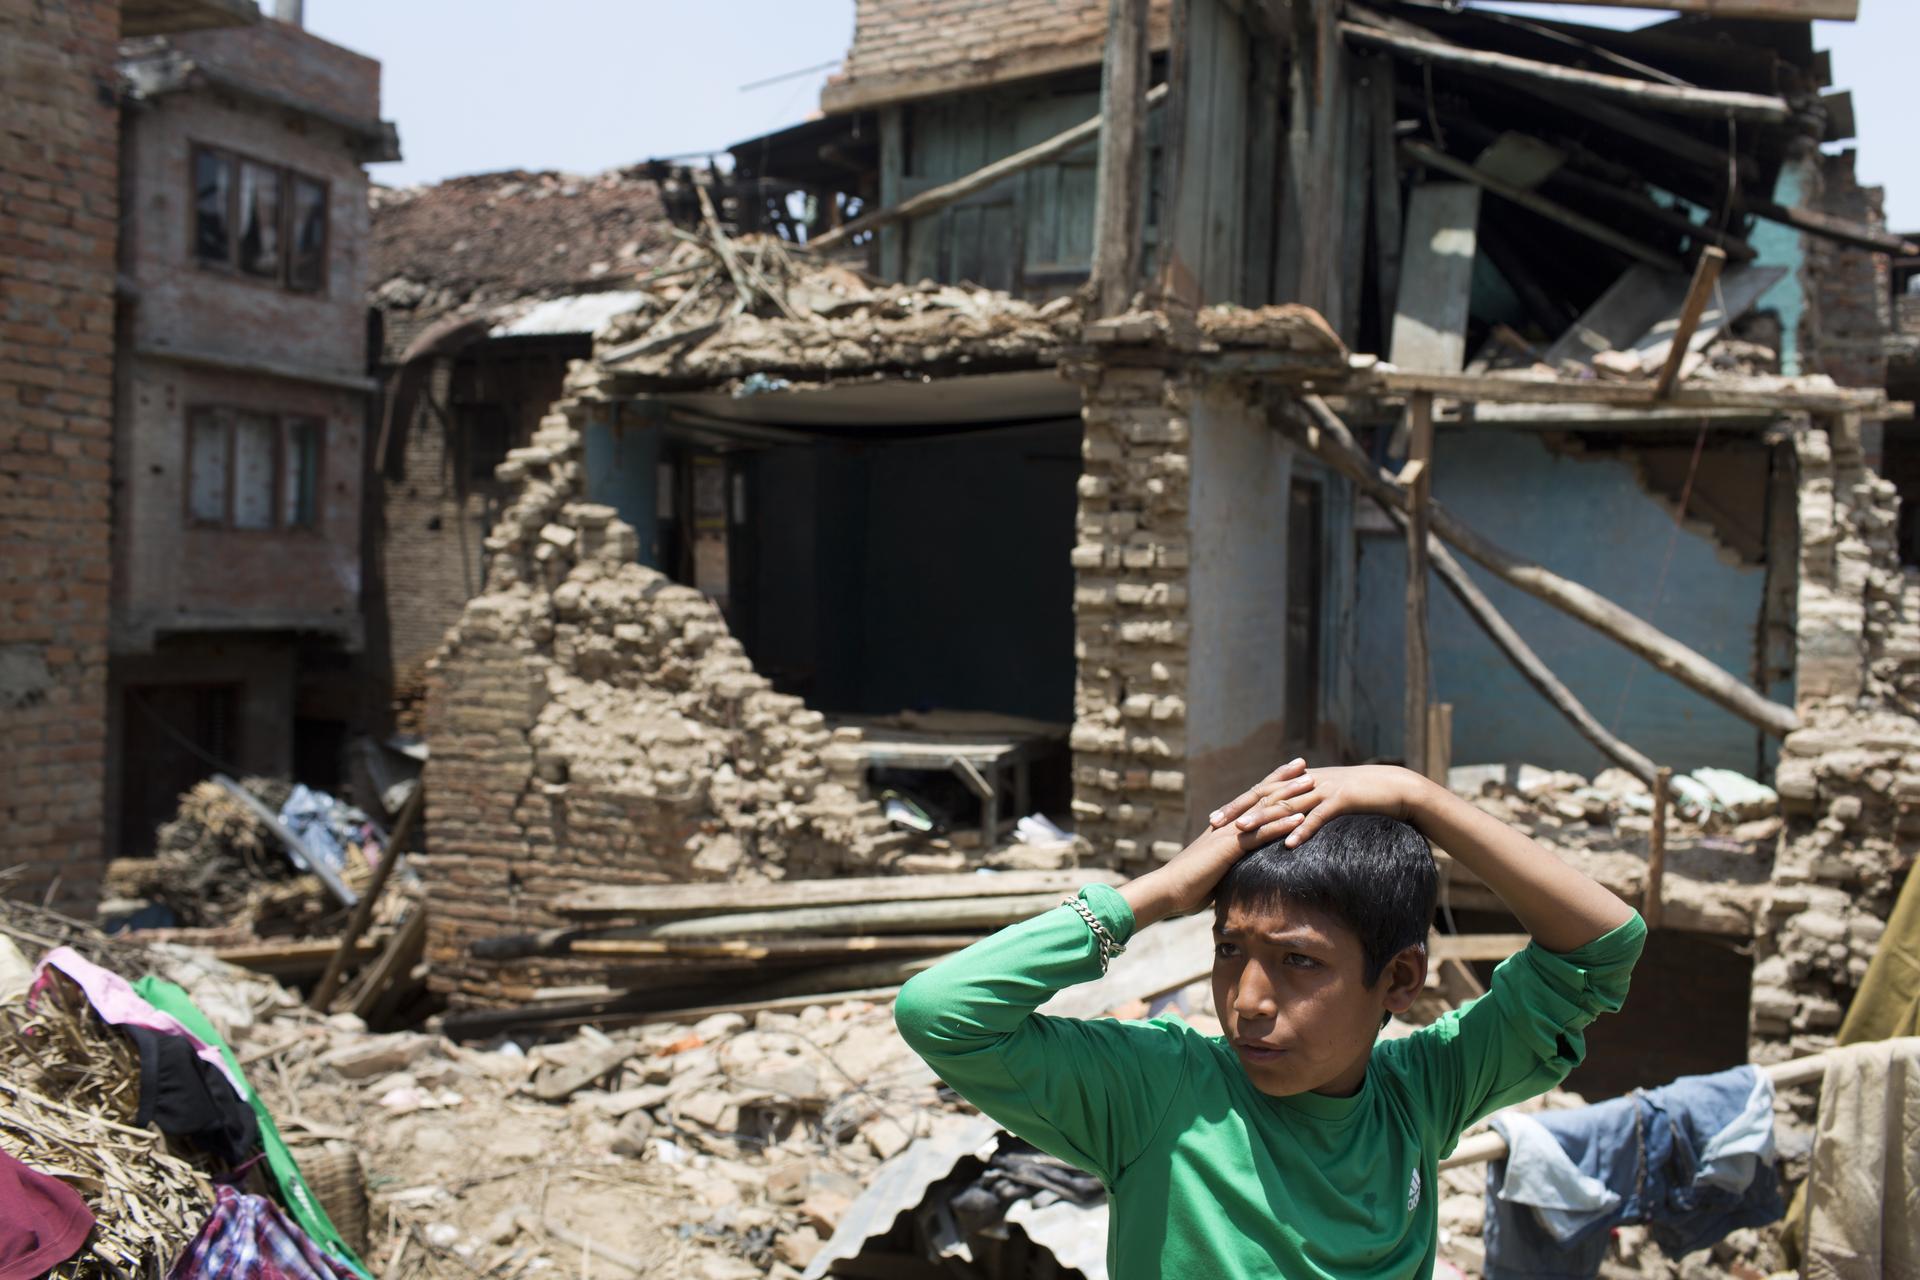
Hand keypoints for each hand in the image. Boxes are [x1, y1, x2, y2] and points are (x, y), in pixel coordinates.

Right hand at [1120, 759, 1312, 925]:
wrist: (1168, 889)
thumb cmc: (1190, 885)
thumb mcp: (1217, 869)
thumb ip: (1232, 861)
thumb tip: (1245, 866)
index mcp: (1225, 825)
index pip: (1252, 798)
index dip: (1270, 783)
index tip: (1288, 772)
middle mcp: (1228, 823)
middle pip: (1260, 796)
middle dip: (1284, 780)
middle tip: (1305, 766)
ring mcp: (1229, 833)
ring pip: (1263, 809)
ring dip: (1289, 796)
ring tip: (1311, 785)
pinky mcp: (1229, 849)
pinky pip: (1259, 834)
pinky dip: (1281, 825)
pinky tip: (1300, 819)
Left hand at [1210, 764, 1432, 847]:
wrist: (1397, 787)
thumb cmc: (1361, 798)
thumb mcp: (1328, 799)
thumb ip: (1305, 808)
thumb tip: (1284, 827)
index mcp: (1300, 782)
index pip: (1262, 792)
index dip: (1237, 805)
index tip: (1214, 820)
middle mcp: (1307, 782)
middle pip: (1266, 795)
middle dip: (1239, 810)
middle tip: (1214, 824)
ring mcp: (1325, 788)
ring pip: (1288, 804)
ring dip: (1264, 819)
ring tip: (1242, 832)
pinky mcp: (1344, 799)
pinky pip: (1320, 815)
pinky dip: (1304, 829)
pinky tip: (1290, 844)